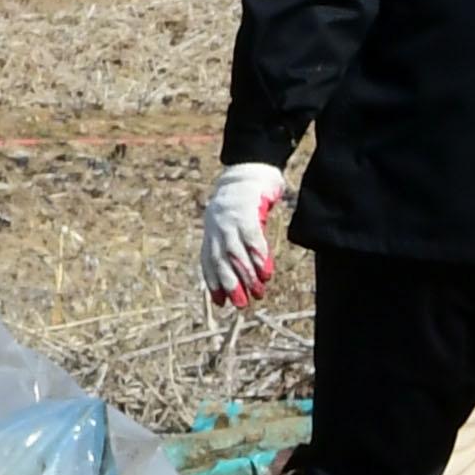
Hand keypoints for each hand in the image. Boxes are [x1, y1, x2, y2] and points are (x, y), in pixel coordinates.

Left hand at [200, 163, 293, 307]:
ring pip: (235, 253)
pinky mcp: (246, 211)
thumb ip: (236, 243)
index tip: (221, 303)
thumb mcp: (235, 221)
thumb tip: (251, 271)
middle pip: (221, 260)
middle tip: (241, 305)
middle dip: (230, 285)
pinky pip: (251, 238)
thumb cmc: (244, 200)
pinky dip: (257, 257)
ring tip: (257, 292)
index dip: (214, 283)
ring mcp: (230, 219)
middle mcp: (216, 226)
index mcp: (212, 230)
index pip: (209, 261)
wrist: (249, 169)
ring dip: (246, 275)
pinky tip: (265, 272)